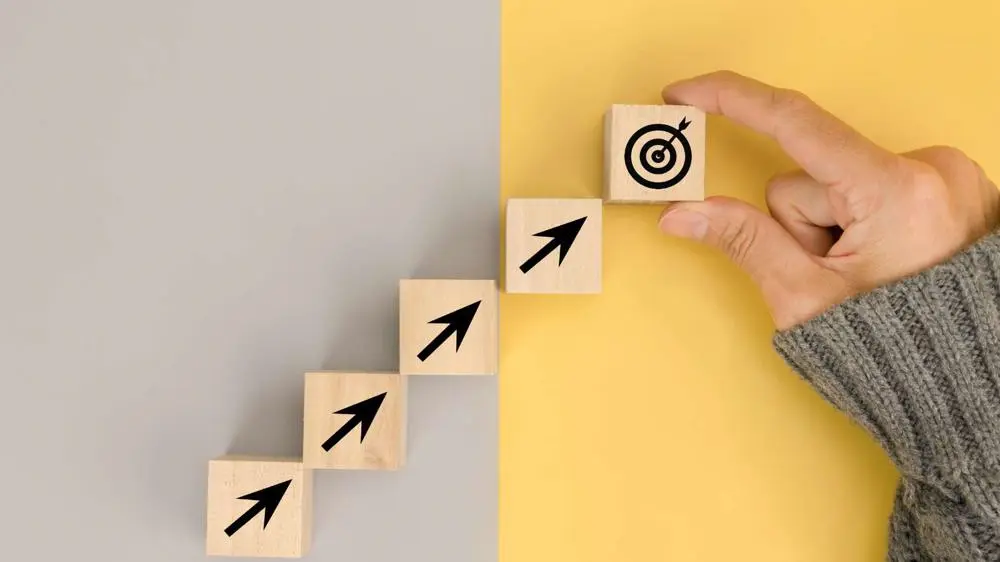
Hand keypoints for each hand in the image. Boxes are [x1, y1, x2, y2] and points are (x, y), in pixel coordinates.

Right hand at [657, 71, 999, 330]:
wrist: (964, 384)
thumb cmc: (895, 353)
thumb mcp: (805, 299)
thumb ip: (742, 242)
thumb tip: (682, 213)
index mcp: (895, 192)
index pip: (796, 124)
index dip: (731, 101)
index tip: (686, 94)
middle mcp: (932, 169)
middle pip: (816, 174)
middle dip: (804, 223)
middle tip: (831, 274)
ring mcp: (948, 177)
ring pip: (845, 182)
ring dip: (836, 227)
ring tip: (864, 276)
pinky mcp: (953, 187)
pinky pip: (878, 187)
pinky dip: (866, 222)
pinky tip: (885, 259)